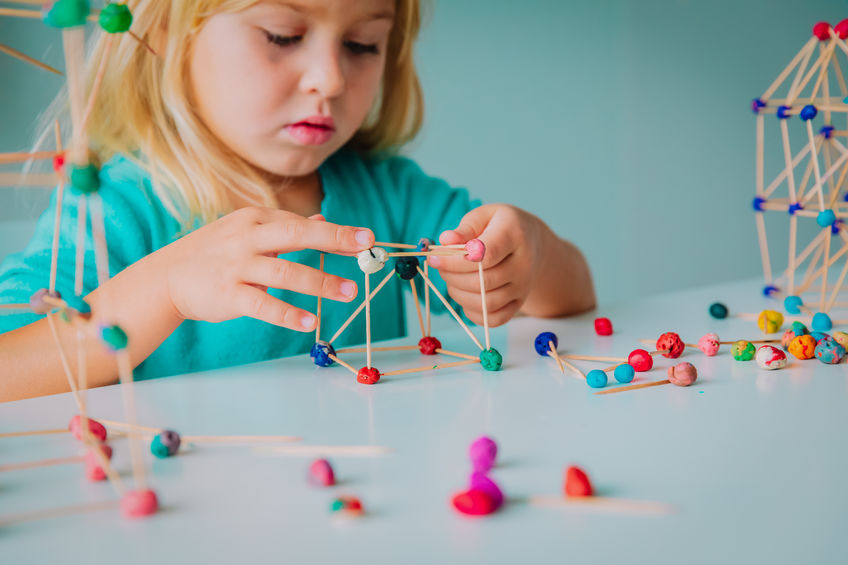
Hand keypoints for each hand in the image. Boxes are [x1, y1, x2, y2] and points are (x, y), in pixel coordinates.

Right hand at [155, 206, 373, 330]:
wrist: (165, 278)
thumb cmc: (213, 254)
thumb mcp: (246, 232)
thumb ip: (282, 228)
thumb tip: (320, 219)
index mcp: (254, 220)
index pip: (301, 224)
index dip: (335, 232)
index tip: (366, 239)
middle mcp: (247, 239)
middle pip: (297, 235)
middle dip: (334, 240)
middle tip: (365, 249)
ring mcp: (236, 267)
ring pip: (285, 273)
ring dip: (320, 283)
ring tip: (349, 292)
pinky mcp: (228, 295)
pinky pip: (263, 305)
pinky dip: (288, 313)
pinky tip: (309, 321)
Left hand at [429, 204, 539, 326]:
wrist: (532, 243)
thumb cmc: (501, 226)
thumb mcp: (485, 215)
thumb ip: (465, 228)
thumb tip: (445, 240)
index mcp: (514, 235)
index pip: (486, 255)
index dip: (455, 261)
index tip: (434, 258)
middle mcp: (524, 263)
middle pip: (484, 282)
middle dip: (453, 277)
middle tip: (440, 267)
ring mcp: (523, 286)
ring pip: (487, 303)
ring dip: (459, 294)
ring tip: (451, 279)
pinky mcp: (519, 303)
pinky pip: (494, 319)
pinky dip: (473, 312)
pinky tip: (465, 295)